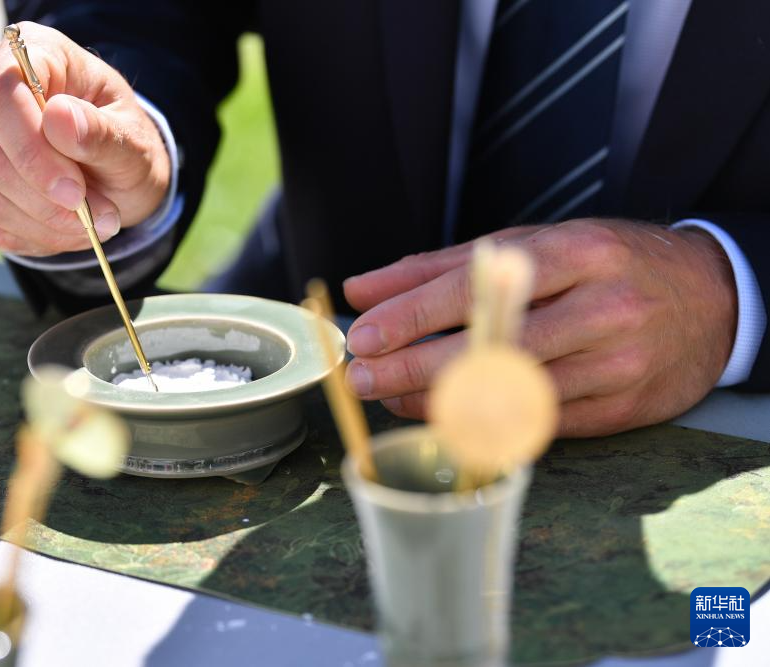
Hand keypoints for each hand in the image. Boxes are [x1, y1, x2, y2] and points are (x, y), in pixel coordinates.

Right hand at [0, 22, 170, 255]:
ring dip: (41, 225)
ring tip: (88, 226)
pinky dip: (24, 237)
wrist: (111, 173)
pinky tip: (58, 230)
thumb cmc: (122, 144)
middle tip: (100, 220)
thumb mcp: (133, 140)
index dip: (33, 153)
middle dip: (47, 203)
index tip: (76, 195)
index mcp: (30, 51)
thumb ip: (101, 132)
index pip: (0, 97)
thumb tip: (60, 118)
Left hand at [342, 219, 737, 436]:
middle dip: (415, 366)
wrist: (713, 298)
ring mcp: (616, 363)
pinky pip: (540, 424)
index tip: (366, 335)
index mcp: (575, 252)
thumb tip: (365, 289)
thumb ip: (443, 267)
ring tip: (395, 398)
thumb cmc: (607, 264)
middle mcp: (600, 308)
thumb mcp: (534, 245)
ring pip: (512, 393)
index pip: (478, 286)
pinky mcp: (623, 409)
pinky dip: (483, 423)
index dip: (413, 315)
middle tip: (364, 378)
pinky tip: (445, 417)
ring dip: (441, 400)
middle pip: (492, 345)